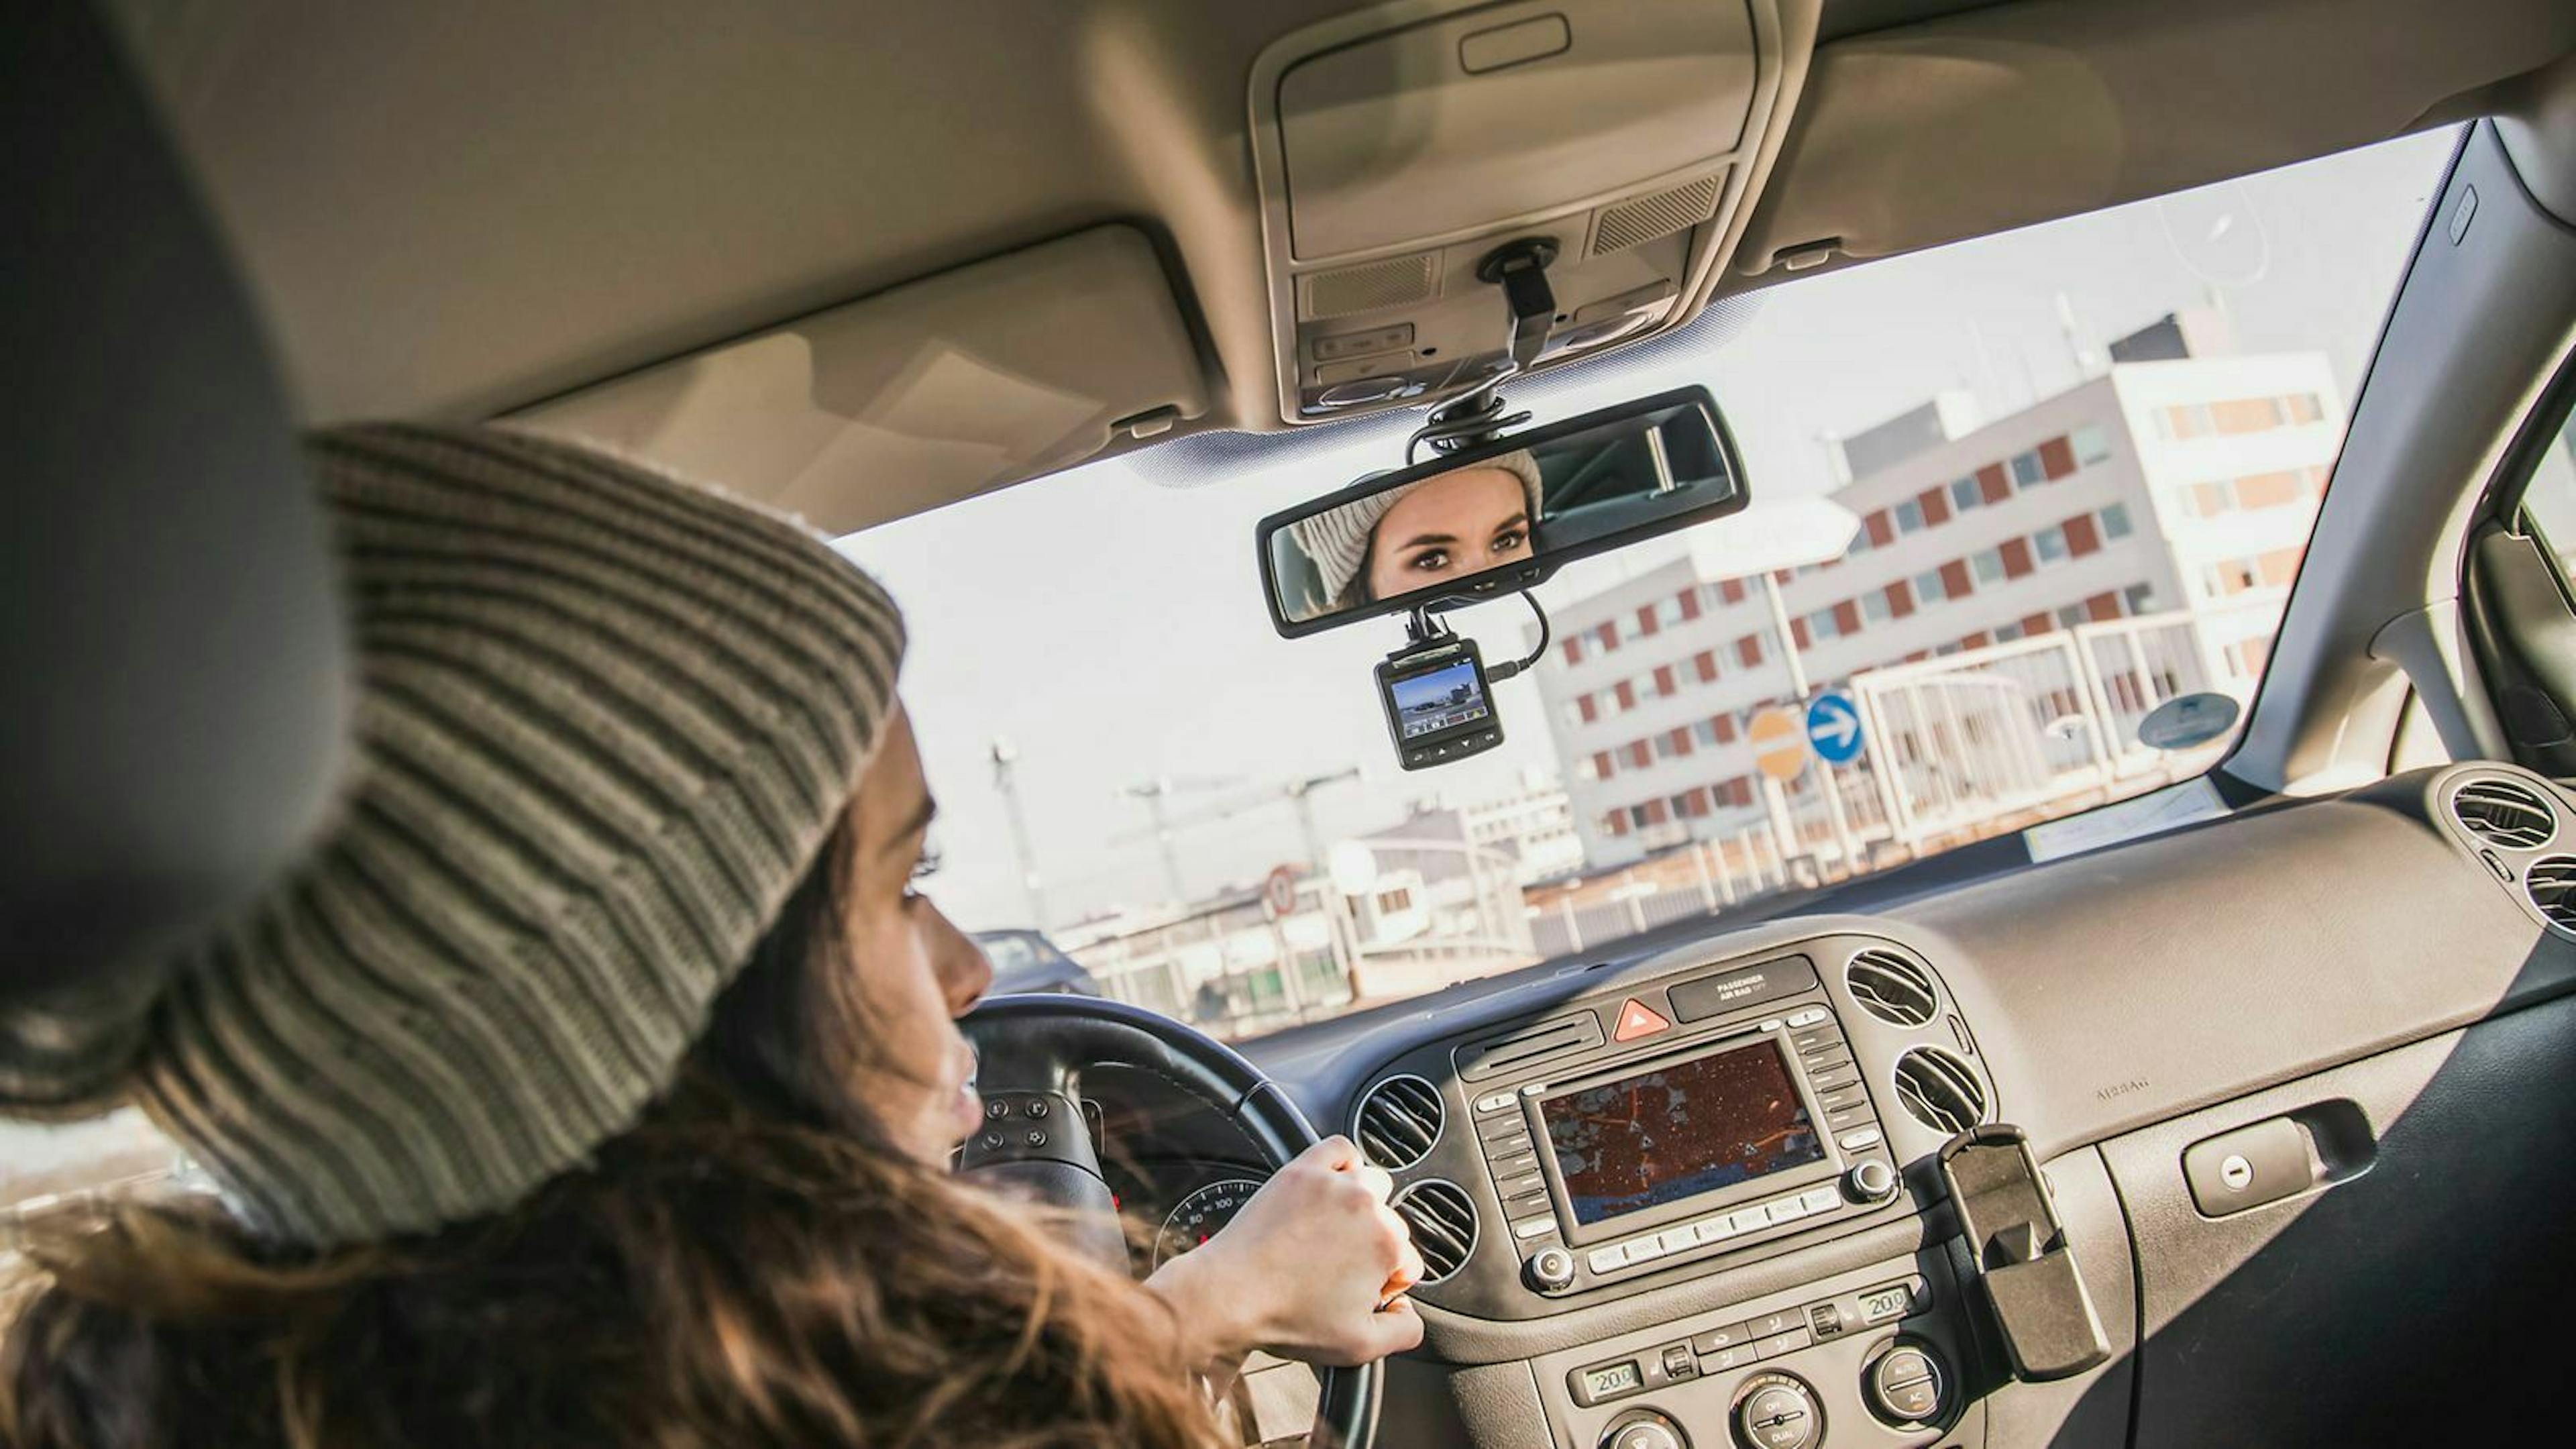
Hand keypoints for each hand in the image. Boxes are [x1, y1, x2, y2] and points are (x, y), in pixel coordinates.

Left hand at [1144, 1136, 1426, 1369]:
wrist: (1230, 1295)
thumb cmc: (1288, 1317)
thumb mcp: (1361, 1346)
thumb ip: (1405, 1329)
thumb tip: (1409, 1312)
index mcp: (1386, 1246)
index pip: (1408, 1262)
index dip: (1387, 1283)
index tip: (1362, 1292)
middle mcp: (1365, 1207)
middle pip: (1391, 1225)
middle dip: (1374, 1248)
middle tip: (1342, 1271)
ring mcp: (1333, 1184)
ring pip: (1372, 1184)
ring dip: (1365, 1206)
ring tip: (1336, 1233)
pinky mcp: (1301, 1171)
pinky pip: (1339, 1150)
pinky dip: (1343, 1164)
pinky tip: (1331, 1189)